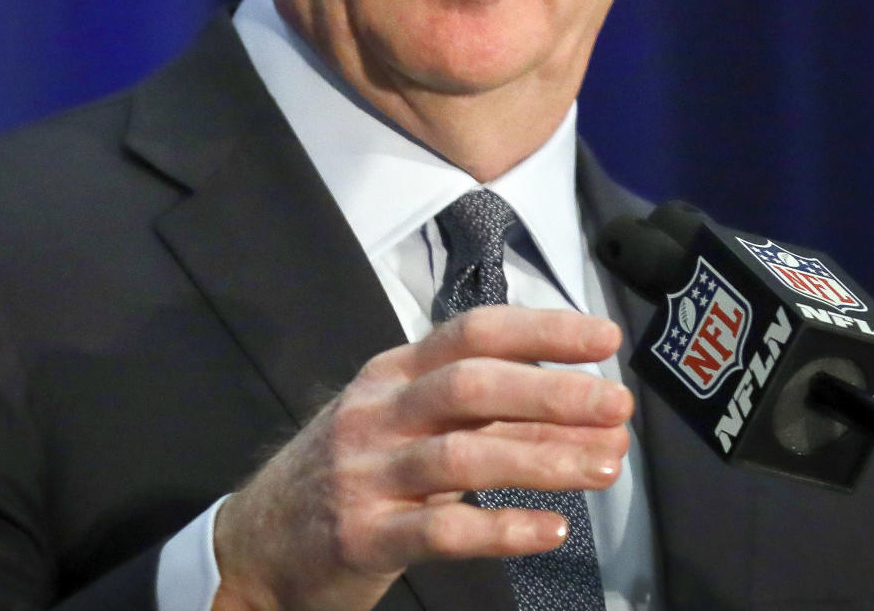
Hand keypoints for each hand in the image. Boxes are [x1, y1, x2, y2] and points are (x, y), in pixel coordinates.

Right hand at [212, 306, 630, 610]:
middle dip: (553, 391)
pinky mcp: (362, 536)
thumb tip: (575, 406)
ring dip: (543, 458)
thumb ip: (474, 411)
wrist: (256, 543)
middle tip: (618, 405)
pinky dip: (502, 527)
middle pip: (472, 384)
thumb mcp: (399, 421)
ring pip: (463, 453)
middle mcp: (379, 410)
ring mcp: (367, 472)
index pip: (474, 331)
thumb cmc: (350, 472)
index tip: (605, 337)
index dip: (542, 330)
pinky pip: (442, 529)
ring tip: (605, 466)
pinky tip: (551, 529)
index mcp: (394, 371)